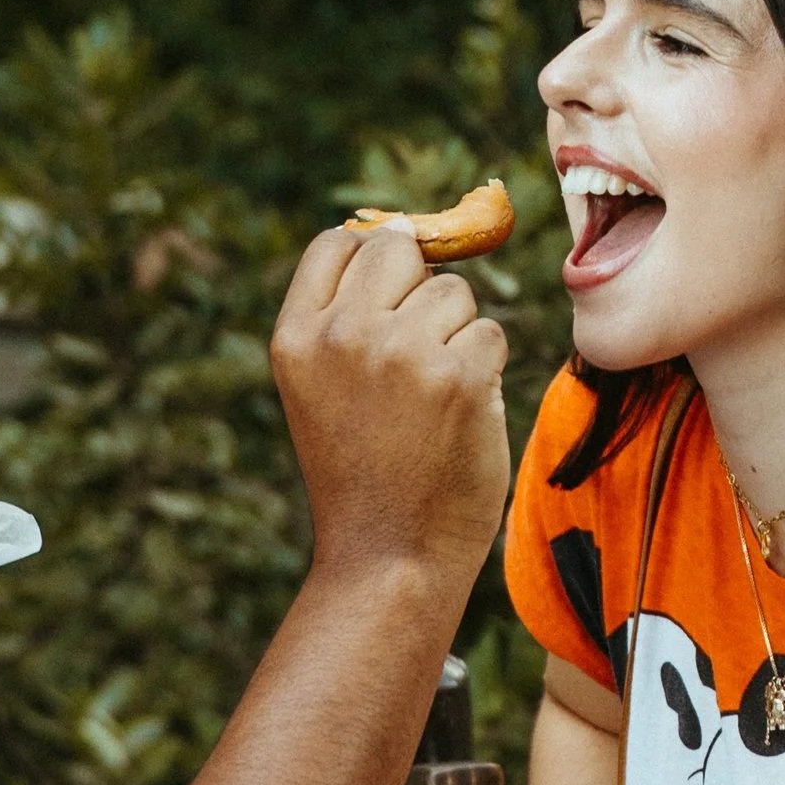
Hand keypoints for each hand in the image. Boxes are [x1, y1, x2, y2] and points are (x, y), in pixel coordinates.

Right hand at [271, 223, 508, 582]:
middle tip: (415, 360)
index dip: (373, 263)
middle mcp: (340, 335)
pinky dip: (486, 374)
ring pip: (455, 293)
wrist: (389, 556)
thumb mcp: (324, 387)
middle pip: (400, 249)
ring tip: (432, 401)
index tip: (386, 310)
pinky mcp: (457, 376)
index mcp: (295, 337)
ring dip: (458, 338)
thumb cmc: (366, 471)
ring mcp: (398, 352)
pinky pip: (490, 335)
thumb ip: (349, 314)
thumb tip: (410, 229)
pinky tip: (458, 418)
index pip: (338, 244)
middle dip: (420, 291)